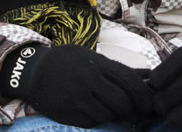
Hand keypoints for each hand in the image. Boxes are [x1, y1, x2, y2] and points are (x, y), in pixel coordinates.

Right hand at [0, 44, 152, 127]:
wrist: (33, 70)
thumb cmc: (67, 62)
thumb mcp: (91, 58)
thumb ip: (117, 69)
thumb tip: (149, 76)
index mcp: (96, 63)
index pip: (129, 80)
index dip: (143, 95)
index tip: (149, 104)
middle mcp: (87, 80)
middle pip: (121, 102)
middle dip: (131, 110)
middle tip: (132, 112)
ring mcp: (76, 98)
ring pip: (108, 115)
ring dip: (113, 116)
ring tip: (110, 110)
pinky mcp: (67, 113)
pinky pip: (92, 123)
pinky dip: (97, 120)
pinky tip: (93, 112)